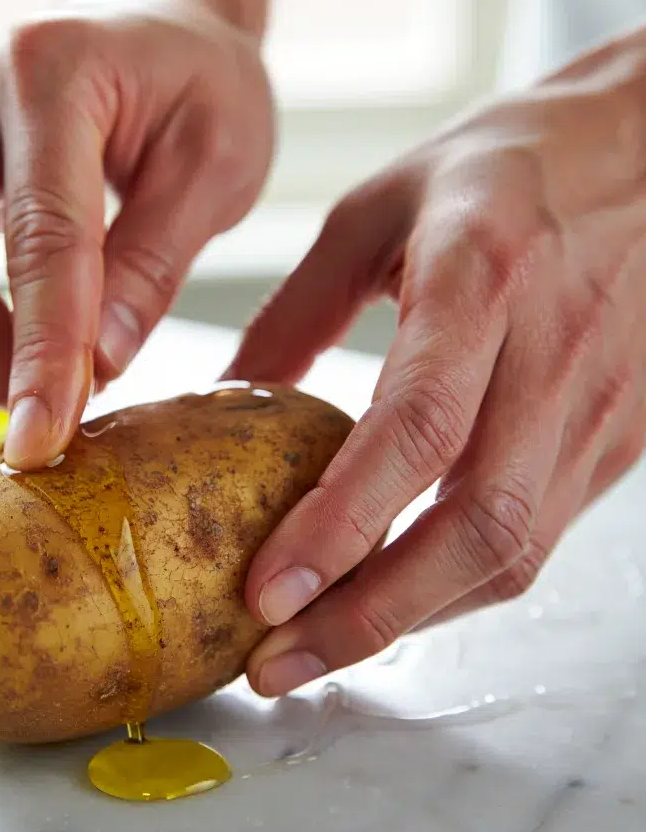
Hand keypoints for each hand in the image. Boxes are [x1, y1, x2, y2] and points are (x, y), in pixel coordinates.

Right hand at [0, 0, 272, 469]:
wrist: (153, 20)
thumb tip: (97, 365)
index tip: (45, 438)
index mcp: (50, 70)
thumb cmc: (197, 82)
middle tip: (49, 415)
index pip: (39, 240)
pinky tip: (6, 331)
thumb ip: (155, 263)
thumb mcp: (217, 164)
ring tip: (39, 368)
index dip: (41, 351)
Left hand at [226, 32, 645, 695]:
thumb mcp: (377, 211)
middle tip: (276, 663)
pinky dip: (454, 585)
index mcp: (482, 275)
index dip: (340, 525)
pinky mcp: (619, 438)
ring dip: (409, 618)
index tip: (265, 593)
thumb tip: (226, 399)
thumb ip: (296, 311)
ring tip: (314, 648)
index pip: (416, 428)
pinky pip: (534, 536)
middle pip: (476, 525)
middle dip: (369, 615)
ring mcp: (600, 406)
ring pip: (512, 552)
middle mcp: (554, 352)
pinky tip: (389, 595)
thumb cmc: (505, 167)